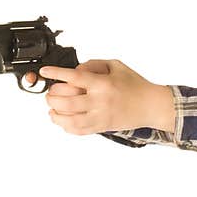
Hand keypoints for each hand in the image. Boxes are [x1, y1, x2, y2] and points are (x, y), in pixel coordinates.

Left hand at [24, 59, 162, 134]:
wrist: (151, 105)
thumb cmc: (135, 85)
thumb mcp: (116, 65)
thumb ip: (94, 65)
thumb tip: (75, 70)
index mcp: (103, 83)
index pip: (74, 77)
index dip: (56, 73)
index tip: (45, 71)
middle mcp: (100, 101)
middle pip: (67, 101)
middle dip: (52, 97)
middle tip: (49, 93)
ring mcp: (100, 116)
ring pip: (70, 120)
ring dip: (56, 114)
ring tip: (52, 109)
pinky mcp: (102, 127)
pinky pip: (79, 131)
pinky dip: (66, 127)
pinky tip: (62, 120)